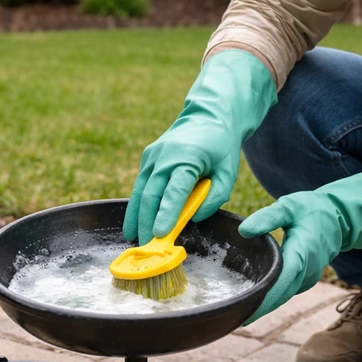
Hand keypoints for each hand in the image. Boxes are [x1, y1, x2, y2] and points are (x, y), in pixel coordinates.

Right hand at [124, 114, 241, 245]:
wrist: (208, 115)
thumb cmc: (221, 147)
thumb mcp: (228, 172)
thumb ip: (215, 197)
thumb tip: (193, 218)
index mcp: (187, 157)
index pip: (174, 190)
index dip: (166, 213)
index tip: (160, 233)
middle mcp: (164, 155)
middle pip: (151, 194)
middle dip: (146, 222)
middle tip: (146, 246)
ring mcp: (152, 155)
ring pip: (140, 190)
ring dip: (136, 216)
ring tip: (133, 238)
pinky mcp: (148, 157)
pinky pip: (140, 184)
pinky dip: (137, 205)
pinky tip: (134, 222)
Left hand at [239, 191, 345, 322]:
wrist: (340, 217)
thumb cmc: (312, 209)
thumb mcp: (289, 206)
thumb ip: (267, 217)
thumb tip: (243, 231)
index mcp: (301, 253)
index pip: (280, 282)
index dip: (263, 298)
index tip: (244, 309)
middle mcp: (307, 271)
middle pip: (280, 295)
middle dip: (259, 308)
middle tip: (233, 316)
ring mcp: (309, 278)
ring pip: (284, 296)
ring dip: (265, 305)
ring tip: (239, 312)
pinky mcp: (307, 279)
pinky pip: (288, 291)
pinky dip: (273, 297)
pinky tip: (255, 300)